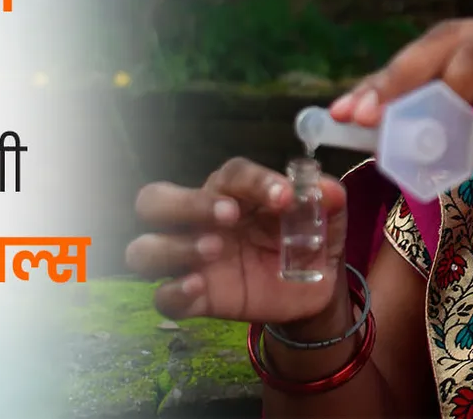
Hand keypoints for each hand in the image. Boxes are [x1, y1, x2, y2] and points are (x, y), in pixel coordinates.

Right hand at [124, 157, 349, 323]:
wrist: (312, 293)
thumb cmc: (307, 242)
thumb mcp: (326, 221)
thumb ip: (327, 202)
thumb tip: (328, 190)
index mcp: (233, 193)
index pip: (230, 175)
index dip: (255, 181)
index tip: (285, 196)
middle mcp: (200, 221)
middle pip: (155, 200)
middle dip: (185, 203)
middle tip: (229, 215)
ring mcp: (191, 260)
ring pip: (144, 248)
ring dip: (174, 246)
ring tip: (215, 250)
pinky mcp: (194, 298)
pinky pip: (162, 296)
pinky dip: (175, 291)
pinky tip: (200, 287)